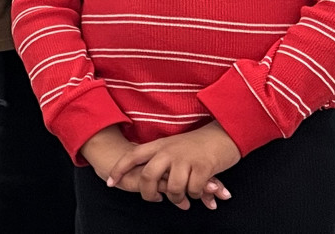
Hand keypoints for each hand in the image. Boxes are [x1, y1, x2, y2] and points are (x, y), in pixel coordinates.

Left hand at [105, 123, 239, 209]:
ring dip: (177, 198)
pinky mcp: (203, 166)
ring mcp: (186, 158)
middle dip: (148, 193)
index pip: (133, 155)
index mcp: (160, 145)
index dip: (119, 169)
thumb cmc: (198, 145)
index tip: (110, 182)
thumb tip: (150, 181)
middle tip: (155, 200)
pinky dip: (195, 195)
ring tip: (183, 199)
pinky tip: (200, 193)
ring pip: (172, 188)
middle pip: (148, 176)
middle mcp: (170, 150)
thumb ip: (162, 160)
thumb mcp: (174, 147)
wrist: (224, 134)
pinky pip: (193, 190)